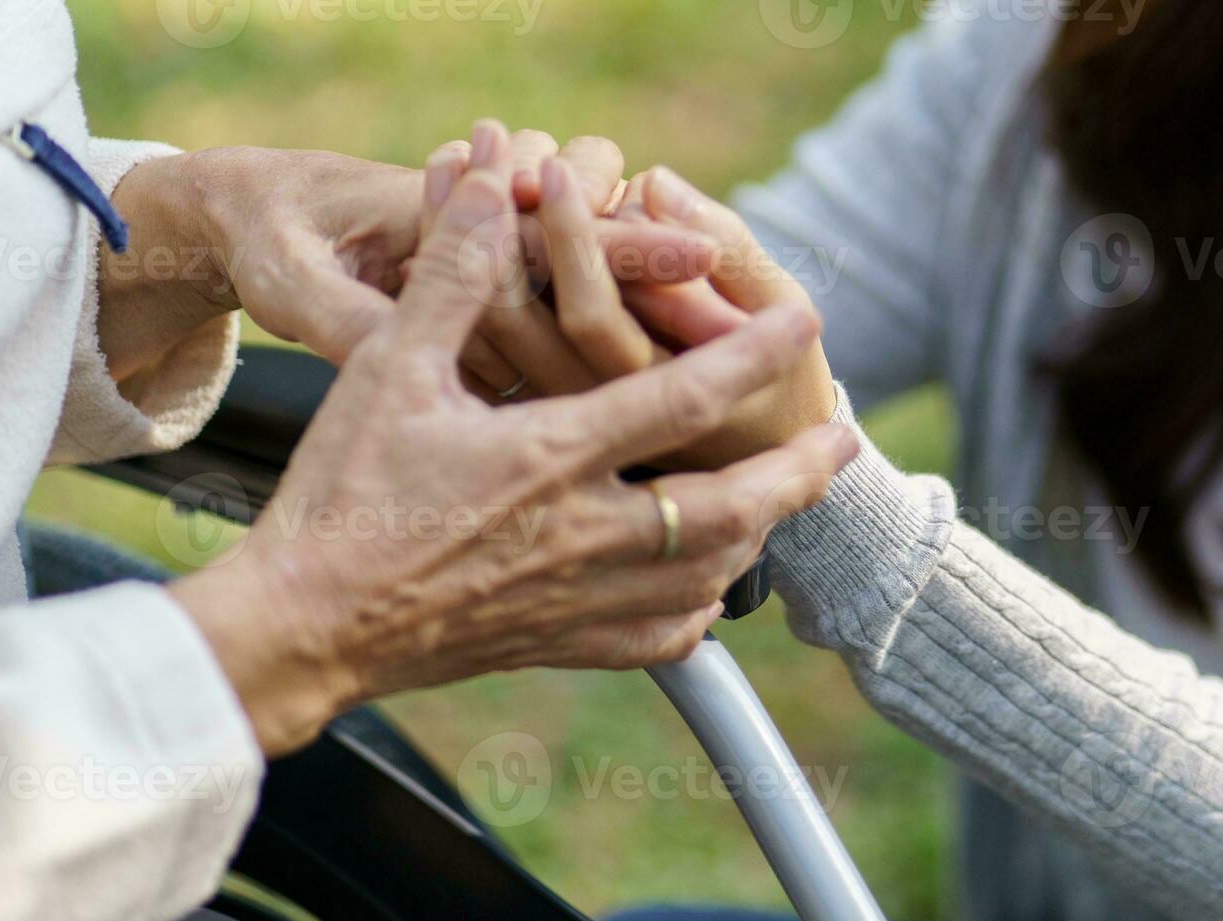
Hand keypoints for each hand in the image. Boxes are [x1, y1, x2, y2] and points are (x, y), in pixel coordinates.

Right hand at [168, 139, 855, 756]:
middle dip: (800, 472)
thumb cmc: (340, 496)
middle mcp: (583, 535)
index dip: (754, 352)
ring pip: (709, 575)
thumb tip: (492, 186)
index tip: (805, 323)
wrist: (302, 627)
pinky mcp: (558, 645)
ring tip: (782, 499)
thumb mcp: (389, 369)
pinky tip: (702, 586)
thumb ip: (453, 275)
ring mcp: (578, 600)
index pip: (683, 395)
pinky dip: (698, 608)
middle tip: (844, 441)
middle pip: (733, 507)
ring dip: (757, 532)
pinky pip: (661, 640)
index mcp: (550, 457)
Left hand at [450, 132, 836, 466]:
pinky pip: (469, 340)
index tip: (555, 168)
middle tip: (477, 149)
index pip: (592, 316)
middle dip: (490, 225)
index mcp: (651, 393)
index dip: (572, 240)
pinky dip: (449, 271)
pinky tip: (440, 206)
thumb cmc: (782, 378)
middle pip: (509, 322)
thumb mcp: (780, 315)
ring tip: (449, 158)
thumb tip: (654, 184)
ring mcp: (540, 415)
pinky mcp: (515, 407)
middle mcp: (583, 415)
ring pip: (476, 329)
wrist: (750, 469)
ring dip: (454, 239)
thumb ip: (729, 251)